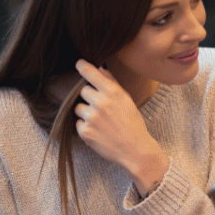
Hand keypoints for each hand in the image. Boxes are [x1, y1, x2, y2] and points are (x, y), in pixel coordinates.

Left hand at [74, 60, 168, 194]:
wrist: (136, 150)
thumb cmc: (133, 123)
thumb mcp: (127, 99)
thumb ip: (112, 83)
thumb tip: (100, 68)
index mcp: (112, 92)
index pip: (90, 73)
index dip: (81, 66)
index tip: (78, 64)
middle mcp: (101, 103)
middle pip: (82, 91)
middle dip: (88, 97)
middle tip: (99, 107)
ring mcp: (92, 118)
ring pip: (78, 107)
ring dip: (85, 112)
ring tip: (99, 121)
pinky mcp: (85, 132)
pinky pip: (78, 123)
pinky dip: (85, 127)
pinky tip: (98, 131)